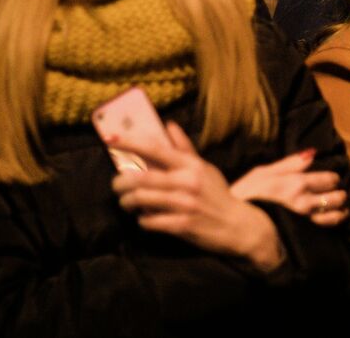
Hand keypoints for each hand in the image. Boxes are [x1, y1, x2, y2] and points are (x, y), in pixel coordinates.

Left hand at [111, 123, 285, 271]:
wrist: (237, 225)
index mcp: (191, 165)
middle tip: (117, 185)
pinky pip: (149, 221)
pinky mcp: (182, 225)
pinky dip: (143, 220)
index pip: (156, 149)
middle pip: (141, 178)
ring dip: (128, 202)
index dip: (131, 143)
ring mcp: (185, 205)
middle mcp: (188, 182)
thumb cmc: (217, 195)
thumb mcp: (205, 168)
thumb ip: (184, 148)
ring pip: (141, 200)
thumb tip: (169, 125)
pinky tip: (145, 218)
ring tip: (127, 203)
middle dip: (121, 182)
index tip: (111, 140)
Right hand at [231, 149, 348, 226]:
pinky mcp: (302, 235)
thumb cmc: (245, 195)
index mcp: (296, 183)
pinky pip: (326, 229)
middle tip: (336, 194)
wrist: (231, 225)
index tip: (330, 180)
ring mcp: (304, 220)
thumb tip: (312, 154)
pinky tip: (333, 220)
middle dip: (339, 194)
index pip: (329, 179)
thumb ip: (290, 164)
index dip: (332, 179)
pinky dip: (334, 223)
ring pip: (335, 214)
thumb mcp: (263, 173)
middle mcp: (305, 201)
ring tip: (340, 208)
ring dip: (341, 210)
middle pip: (336, 196)